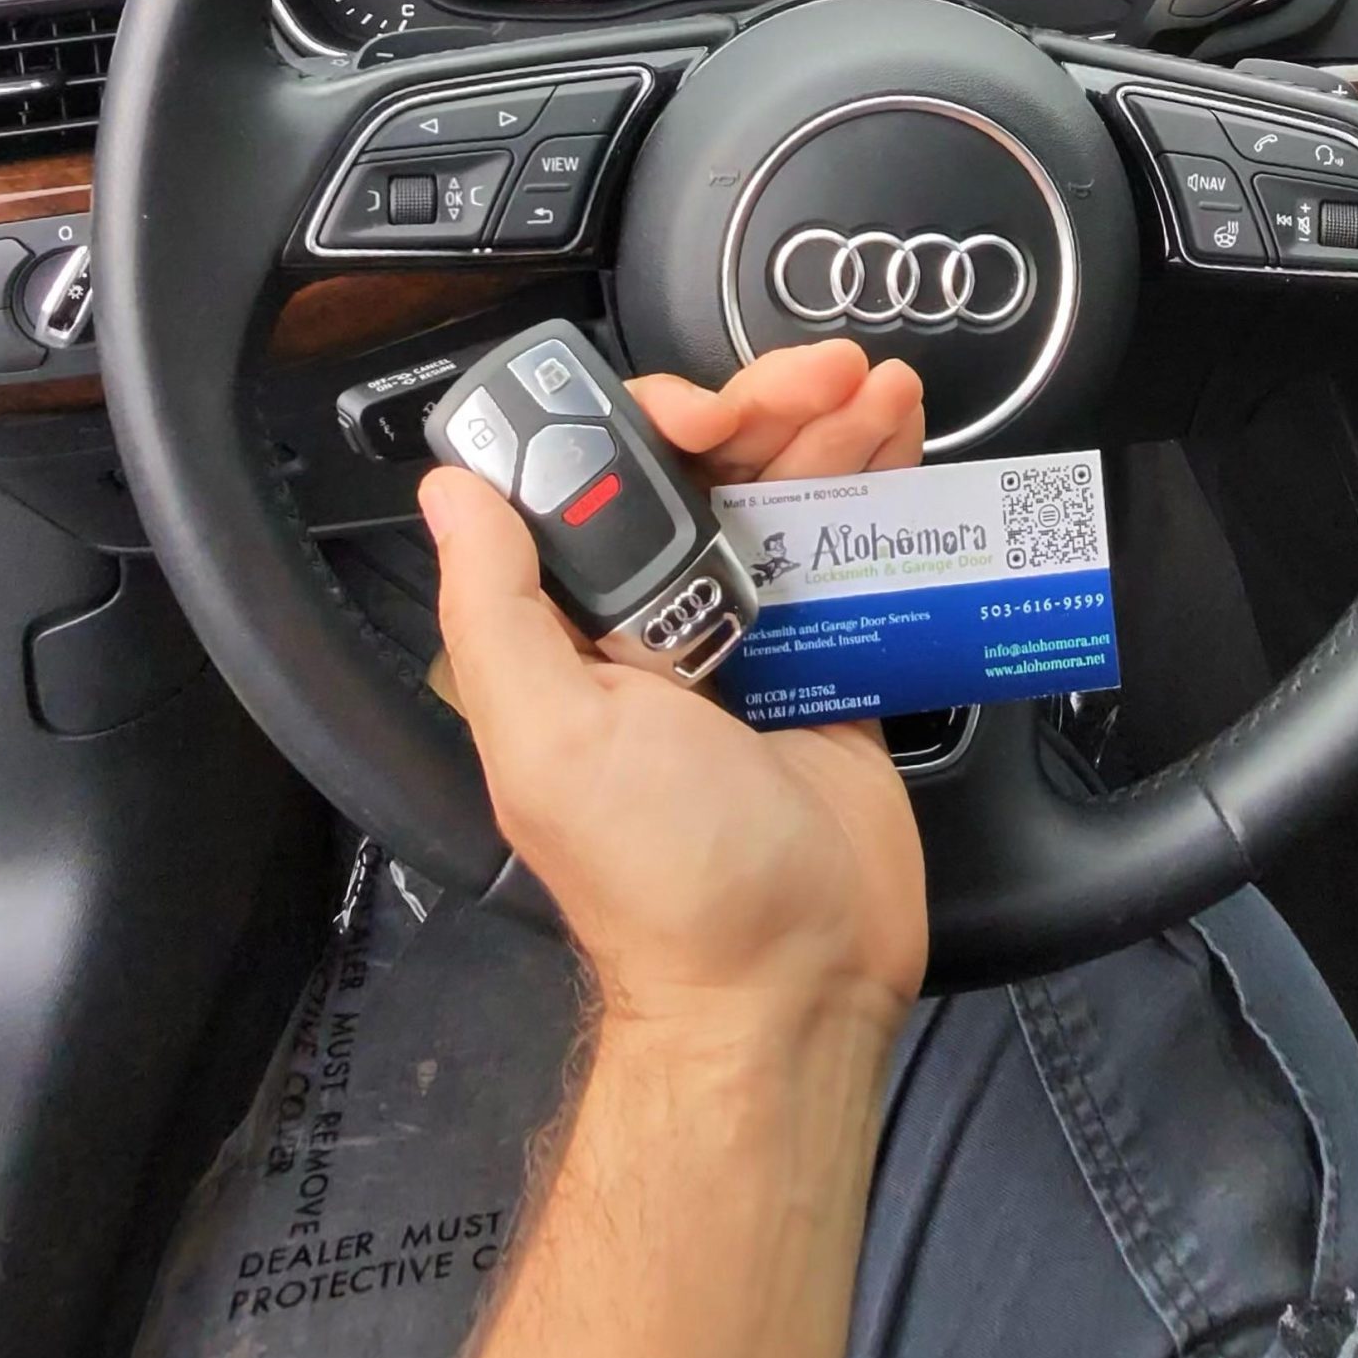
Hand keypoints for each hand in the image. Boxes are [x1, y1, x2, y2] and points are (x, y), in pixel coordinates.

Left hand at [421, 339, 928, 1044]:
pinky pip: (852, 554)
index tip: (711, 414)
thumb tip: (451, 489)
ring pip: (786, 496)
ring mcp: (753, 638)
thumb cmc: (667, 878)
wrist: (795, 981)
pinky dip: (880, 489)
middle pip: (708, 471)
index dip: (654, 420)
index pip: (601, 480)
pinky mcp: (833, 664)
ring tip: (882, 387)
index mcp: (578, 629)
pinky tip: (906, 433)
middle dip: (766, 405)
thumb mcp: (549, 739)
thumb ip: (496, 608)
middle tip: (826, 376)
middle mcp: (659, 622)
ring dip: (833, 426)